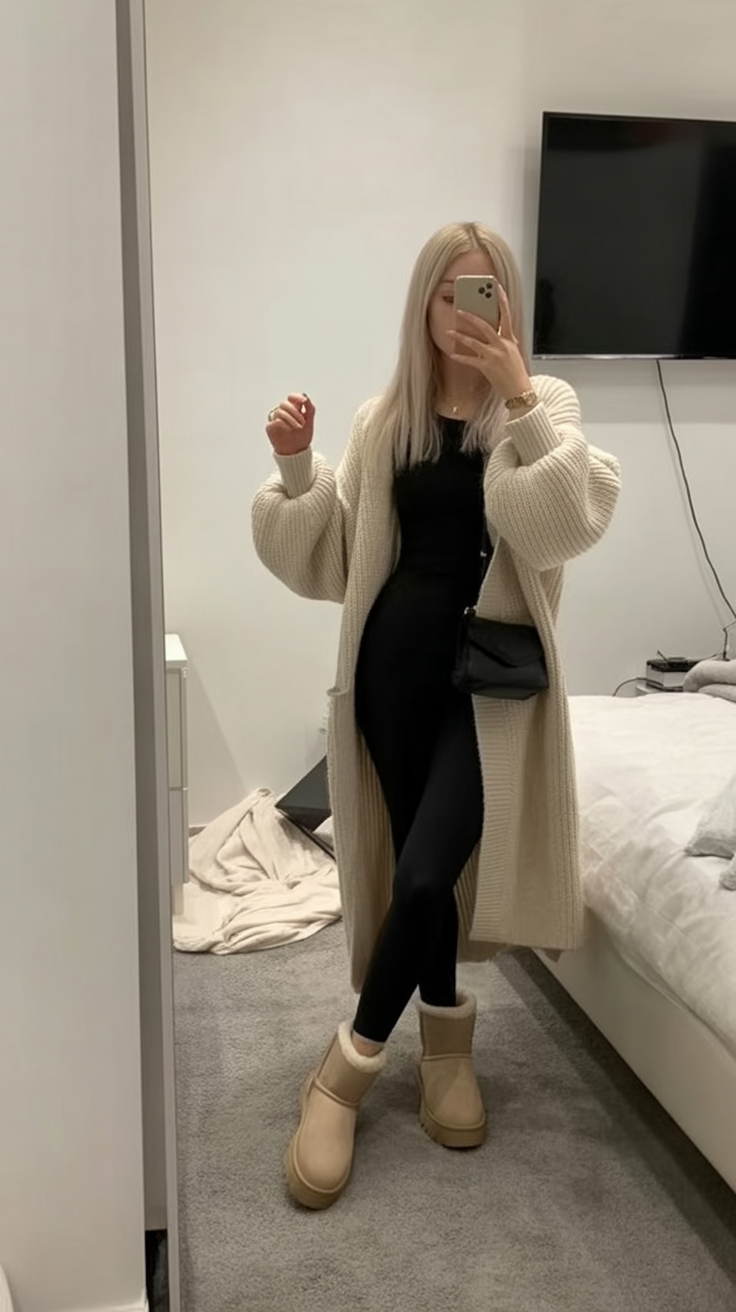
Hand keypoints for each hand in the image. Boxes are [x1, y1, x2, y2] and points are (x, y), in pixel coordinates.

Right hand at [265, 393, 314, 455]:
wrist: (297, 453)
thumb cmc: (303, 438)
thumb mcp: (310, 423)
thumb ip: (309, 409)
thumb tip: (305, 397)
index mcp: (293, 410)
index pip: (291, 398)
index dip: (296, 397)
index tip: (303, 401)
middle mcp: (283, 414)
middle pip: (284, 404)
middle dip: (294, 411)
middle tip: (303, 421)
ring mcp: (276, 420)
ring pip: (279, 412)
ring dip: (290, 418)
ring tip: (298, 427)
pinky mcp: (271, 428)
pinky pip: (274, 421)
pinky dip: (283, 424)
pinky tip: (290, 430)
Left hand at [448, 285, 532, 401]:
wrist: (520, 392)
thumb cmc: (516, 373)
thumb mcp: (514, 353)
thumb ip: (505, 342)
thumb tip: (496, 334)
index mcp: (510, 340)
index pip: (507, 315)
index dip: (501, 300)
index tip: (496, 287)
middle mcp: (502, 345)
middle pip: (485, 326)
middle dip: (471, 317)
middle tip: (460, 310)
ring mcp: (494, 356)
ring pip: (474, 342)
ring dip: (460, 336)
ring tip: (449, 332)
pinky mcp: (487, 368)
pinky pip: (470, 360)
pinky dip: (460, 357)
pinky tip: (452, 353)